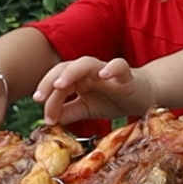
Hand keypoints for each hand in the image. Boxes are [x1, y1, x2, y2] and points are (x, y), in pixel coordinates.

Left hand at [36, 57, 155, 124]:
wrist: (143, 96)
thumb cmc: (114, 99)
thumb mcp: (88, 109)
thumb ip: (70, 112)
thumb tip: (50, 120)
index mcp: (78, 79)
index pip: (57, 83)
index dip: (48, 97)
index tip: (45, 117)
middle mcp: (89, 72)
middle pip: (65, 68)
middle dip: (49, 81)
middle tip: (39, 98)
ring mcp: (107, 70)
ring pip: (85, 63)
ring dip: (70, 72)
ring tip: (60, 84)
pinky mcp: (126, 74)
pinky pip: (118, 66)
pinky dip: (110, 68)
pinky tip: (103, 75)